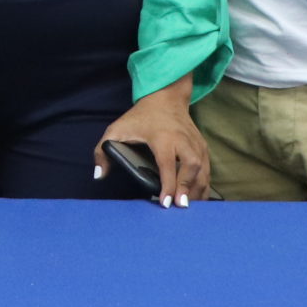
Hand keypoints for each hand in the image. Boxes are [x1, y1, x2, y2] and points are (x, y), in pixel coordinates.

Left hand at [95, 82, 210, 207]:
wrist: (166, 97)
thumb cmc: (141, 117)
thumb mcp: (117, 129)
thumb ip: (103, 150)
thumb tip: (99, 175)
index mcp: (163, 137)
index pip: (167, 164)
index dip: (168, 184)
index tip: (166, 203)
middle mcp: (183, 140)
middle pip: (192, 167)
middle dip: (188, 189)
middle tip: (180, 208)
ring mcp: (196, 143)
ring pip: (203, 170)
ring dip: (197, 191)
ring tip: (188, 209)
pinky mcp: (203, 147)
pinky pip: (207, 169)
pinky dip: (204, 185)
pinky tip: (197, 199)